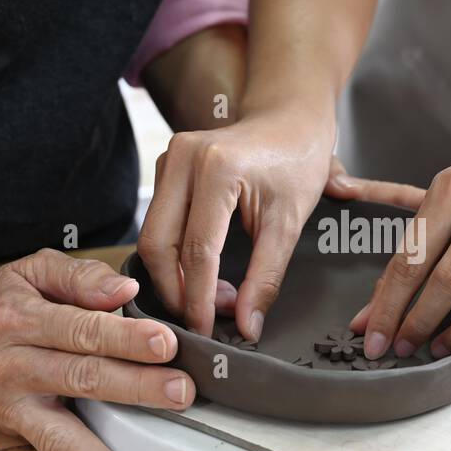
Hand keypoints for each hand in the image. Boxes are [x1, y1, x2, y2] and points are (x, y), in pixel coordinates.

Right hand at [0, 249, 195, 450]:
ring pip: (67, 425)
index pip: (79, 329)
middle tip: (181, 389)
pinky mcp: (12, 427)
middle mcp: (10, 362)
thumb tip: (125, 292)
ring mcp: (9, 401)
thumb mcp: (30, 269)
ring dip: (117, 445)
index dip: (124, 338)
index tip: (166, 343)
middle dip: (135, 385)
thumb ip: (80, 277)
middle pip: (80, 375)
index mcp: (18, 316)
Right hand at [138, 108, 331, 339]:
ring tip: (210, 299)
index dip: (199, 298)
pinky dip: (174, 254)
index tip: (208, 330)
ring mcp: (168, 159)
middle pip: (159, 244)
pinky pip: (157, 221)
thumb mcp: (290, 224)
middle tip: (204, 320)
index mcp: (217, 168)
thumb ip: (266, 278)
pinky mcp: (164, 166)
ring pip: (153, 235)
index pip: (198, 250)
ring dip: (174, 275)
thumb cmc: (297, 162)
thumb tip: (247, 326)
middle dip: (176, 290)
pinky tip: (200, 274)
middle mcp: (182, 158)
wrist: (290, 119)